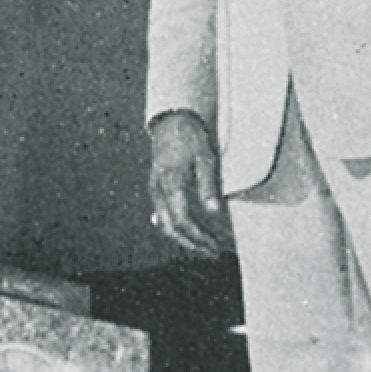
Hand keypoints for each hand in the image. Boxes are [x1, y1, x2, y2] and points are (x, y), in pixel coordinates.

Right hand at [149, 110, 231, 257]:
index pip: (182, 220)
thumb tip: (214, 211)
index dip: (199, 236)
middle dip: (192, 243)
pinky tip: (190, 231)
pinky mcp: (156, 188)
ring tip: (204, 244)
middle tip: (213, 251)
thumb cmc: (189, 136)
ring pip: (165, 224)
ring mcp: (155, 190)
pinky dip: (178, 227)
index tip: (215, 244)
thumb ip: (208, 186)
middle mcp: (158, 190)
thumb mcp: (205, 157)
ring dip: (185, 238)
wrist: (171, 120)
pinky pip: (163, 215)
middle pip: (171, 228)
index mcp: (170, 183)